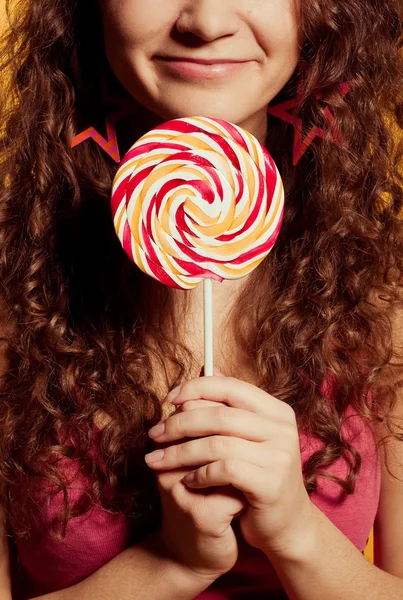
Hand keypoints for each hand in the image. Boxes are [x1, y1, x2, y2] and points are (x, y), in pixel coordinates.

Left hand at [146, 376, 313, 561]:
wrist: (286, 525)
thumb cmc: (259, 476)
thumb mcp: (248, 436)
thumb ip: (230, 405)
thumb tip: (210, 366)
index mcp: (276, 411)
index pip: (231, 387)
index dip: (196, 388)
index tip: (169, 399)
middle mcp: (282, 429)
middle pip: (219, 415)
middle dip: (179, 423)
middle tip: (154, 434)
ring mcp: (280, 456)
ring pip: (217, 443)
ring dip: (181, 452)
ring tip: (158, 461)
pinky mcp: (271, 483)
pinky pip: (224, 470)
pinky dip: (199, 474)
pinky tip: (188, 481)